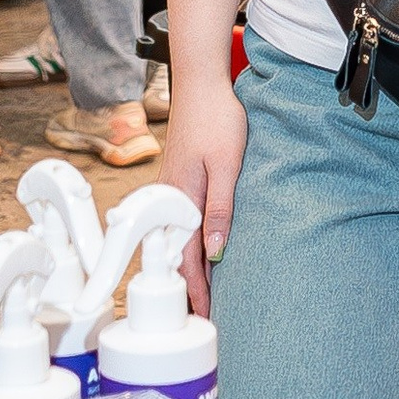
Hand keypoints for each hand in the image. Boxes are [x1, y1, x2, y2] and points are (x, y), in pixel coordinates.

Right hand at [163, 72, 245, 299]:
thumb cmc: (217, 119)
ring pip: (177, 239)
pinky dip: (189, 244)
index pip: (186, 258)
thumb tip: (215, 251)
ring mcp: (172, 188)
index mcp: (181, 199)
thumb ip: (221, 208)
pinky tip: (200, 248)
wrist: (201, 83)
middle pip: (177, 255)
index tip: (206, 315)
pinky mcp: (179, 179)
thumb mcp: (227, 165)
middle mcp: (171, 198)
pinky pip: (180, 223)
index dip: (196, 290)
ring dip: (189, 267)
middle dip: (190, 287)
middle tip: (205, 315)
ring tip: (203, 292)